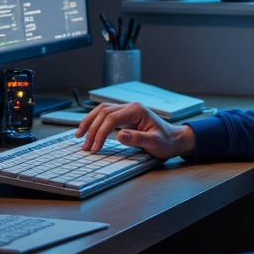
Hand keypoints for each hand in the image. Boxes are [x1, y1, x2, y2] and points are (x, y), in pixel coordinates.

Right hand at [75, 102, 194, 161]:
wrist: (174, 140)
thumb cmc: (167, 141)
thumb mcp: (155, 142)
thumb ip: (137, 139)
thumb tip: (120, 135)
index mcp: (137, 110)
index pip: (111, 118)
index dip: (101, 132)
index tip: (95, 146)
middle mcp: (130, 107)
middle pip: (103, 112)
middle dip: (92, 129)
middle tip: (85, 146)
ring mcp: (127, 111)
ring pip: (101, 111)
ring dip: (89, 122)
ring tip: (79, 135)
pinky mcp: (124, 117)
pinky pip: (105, 116)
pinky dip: (95, 122)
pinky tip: (88, 130)